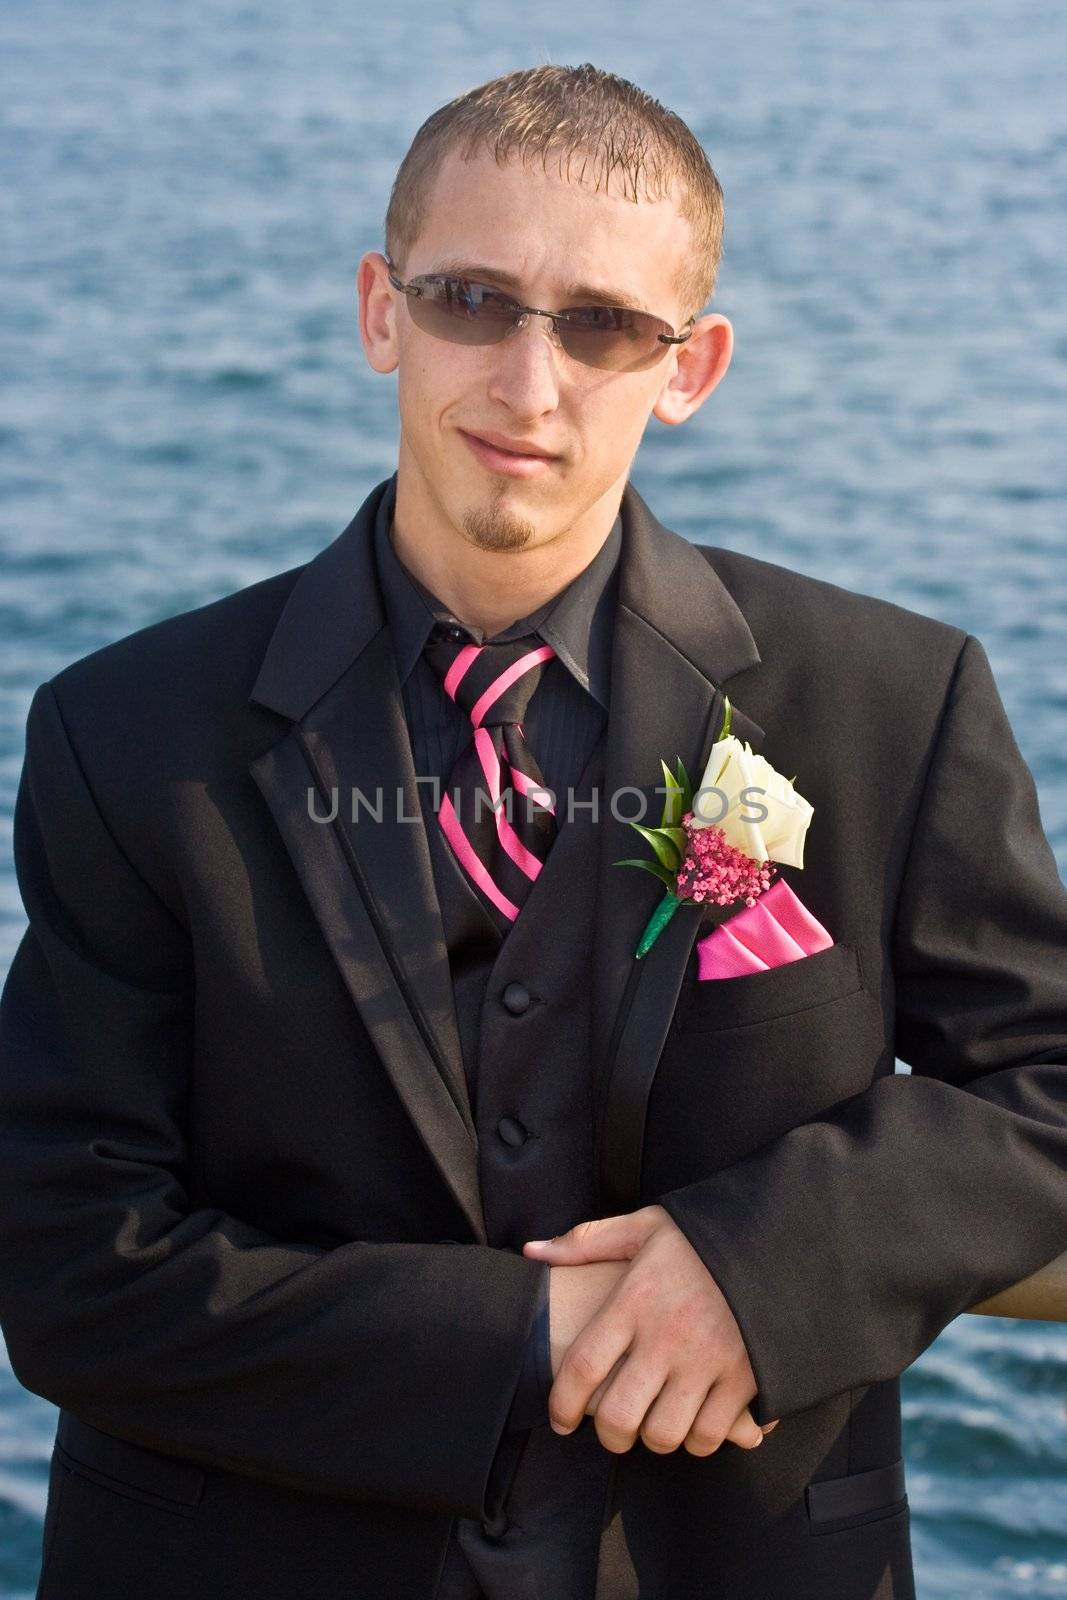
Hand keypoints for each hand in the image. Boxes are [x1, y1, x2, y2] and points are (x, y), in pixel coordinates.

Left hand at [524, 1205, 779, 1455]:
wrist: (781, 1242)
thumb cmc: (705, 1238)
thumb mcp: (645, 1227)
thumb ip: (587, 1242)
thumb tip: (532, 1252)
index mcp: (635, 1300)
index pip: (581, 1368)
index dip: (562, 1404)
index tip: (560, 1418)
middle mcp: (667, 1337)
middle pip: (619, 1417)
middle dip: (609, 1434)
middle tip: (611, 1428)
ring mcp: (708, 1362)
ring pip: (664, 1435)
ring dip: (654, 1437)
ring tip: (654, 1422)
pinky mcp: (746, 1380)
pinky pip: (710, 1435)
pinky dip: (698, 1437)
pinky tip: (694, 1419)